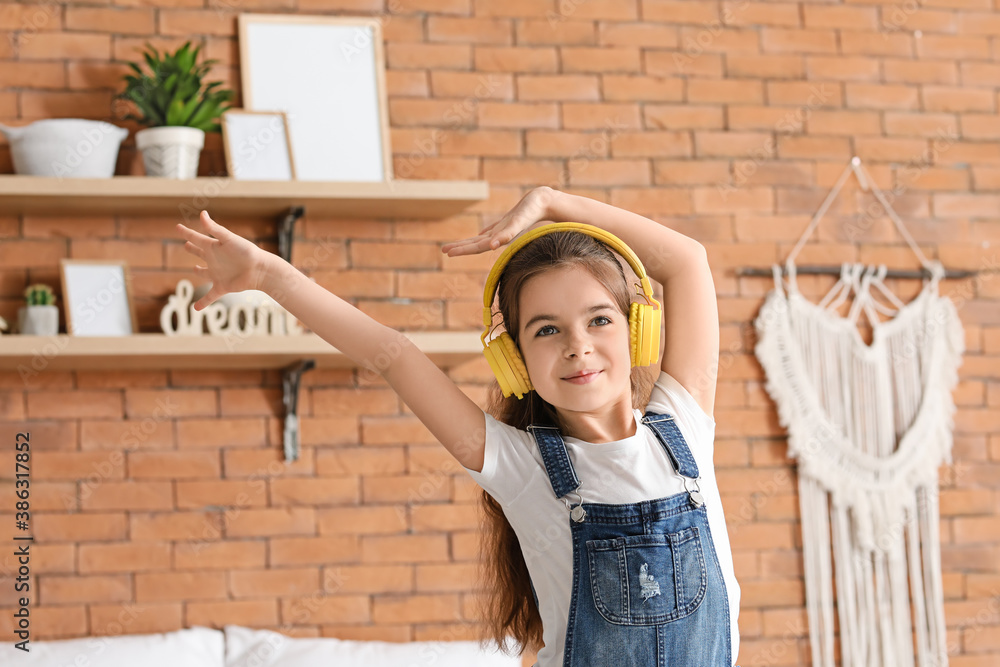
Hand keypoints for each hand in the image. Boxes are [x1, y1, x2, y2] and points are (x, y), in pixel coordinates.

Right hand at [176, 210, 269, 310]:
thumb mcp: (229, 239)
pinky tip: (196, 309)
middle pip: (200, 253)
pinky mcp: (223, 286)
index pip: (197, 238)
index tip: (178, 227)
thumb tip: (202, 213)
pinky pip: (210, 296)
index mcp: (214, 247)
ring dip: (198, 272)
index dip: (186, 233)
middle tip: (186, 244)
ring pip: (204, 273)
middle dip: (193, 248)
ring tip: (194, 269)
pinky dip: (203, 302)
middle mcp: (215, 259)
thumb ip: (214, 228)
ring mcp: (218, 273)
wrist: (260, 270)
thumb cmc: (246, 252)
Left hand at [441, 186, 555, 256]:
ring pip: (482, 238)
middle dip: (460, 247)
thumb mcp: (518, 221)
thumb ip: (506, 234)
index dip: (462, 249)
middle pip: (476, 244)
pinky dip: (485, 235)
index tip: (448, 252)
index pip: (477, 246)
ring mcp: (504, 230)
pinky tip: (480, 237)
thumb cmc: (533, 211)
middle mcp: (500, 236)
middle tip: (444, 250)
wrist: (547, 202)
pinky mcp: (508, 223)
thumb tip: (492, 246)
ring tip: (455, 245)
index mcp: (500, 237)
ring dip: (468, 242)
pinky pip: (493, 231)